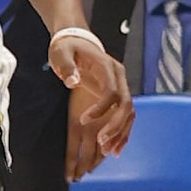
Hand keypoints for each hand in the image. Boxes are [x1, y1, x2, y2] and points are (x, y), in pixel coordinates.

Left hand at [51, 31, 132, 177]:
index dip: (101, 108)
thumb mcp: (62, 53)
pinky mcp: (116, 94)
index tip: (84, 120)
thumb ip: (67, 66)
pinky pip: (125, 116)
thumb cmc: (67, 47)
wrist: (74, 39)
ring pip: (129, 113)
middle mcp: (119, 77)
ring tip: (108, 151)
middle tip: (100, 142)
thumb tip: (72, 81)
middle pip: (126, 105)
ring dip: (120, 133)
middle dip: (115, 126)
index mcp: (108, 66)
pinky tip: (115, 148)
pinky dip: (122, 132)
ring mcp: (120, 86)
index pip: (112, 91)